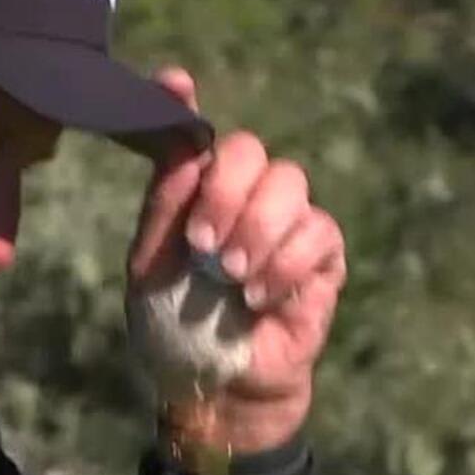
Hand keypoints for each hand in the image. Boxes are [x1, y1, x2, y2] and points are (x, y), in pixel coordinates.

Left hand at [128, 68, 345, 453]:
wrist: (214, 391)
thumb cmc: (175, 331)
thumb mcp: (150, 269)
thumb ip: (165, 204)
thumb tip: (182, 138)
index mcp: (195, 193)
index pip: (195, 135)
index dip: (182, 103)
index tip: (175, 84)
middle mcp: (243, 197)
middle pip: (250, 150)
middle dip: (226, 191)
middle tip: (204, 245)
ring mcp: (287, 223)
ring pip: (290, 184)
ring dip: (257, 230)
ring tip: (231, 277)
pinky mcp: (323, 257)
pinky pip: (319, 231)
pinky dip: (285, 263)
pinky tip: (259, 297)